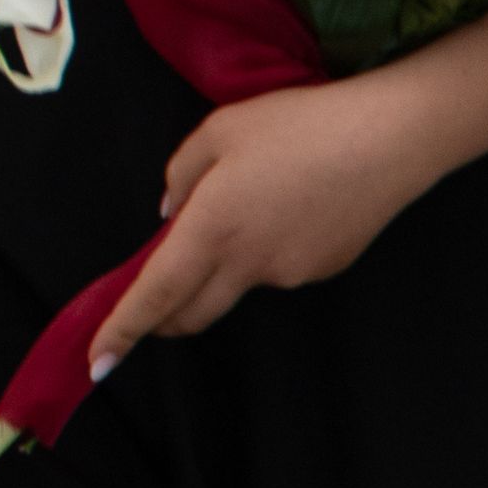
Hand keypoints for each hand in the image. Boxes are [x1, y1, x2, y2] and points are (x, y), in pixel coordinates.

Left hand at [89, 70, 444, 369]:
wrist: (389, 138)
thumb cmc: (296, 124)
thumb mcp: (219, 130)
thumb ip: (181, 175)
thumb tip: (170, 214)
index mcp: (212, 230)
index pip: (157, 294)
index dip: (124, 329)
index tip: (98, 363)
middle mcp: (249, 264)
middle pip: (192, 312)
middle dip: (162, 319)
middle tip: (148, 303)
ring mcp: (290, 273)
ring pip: (238, 283)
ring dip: (220, 267)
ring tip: (248, 200)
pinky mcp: (326, 270)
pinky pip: (278, 268)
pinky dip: (264, 250)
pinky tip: (292, 204)